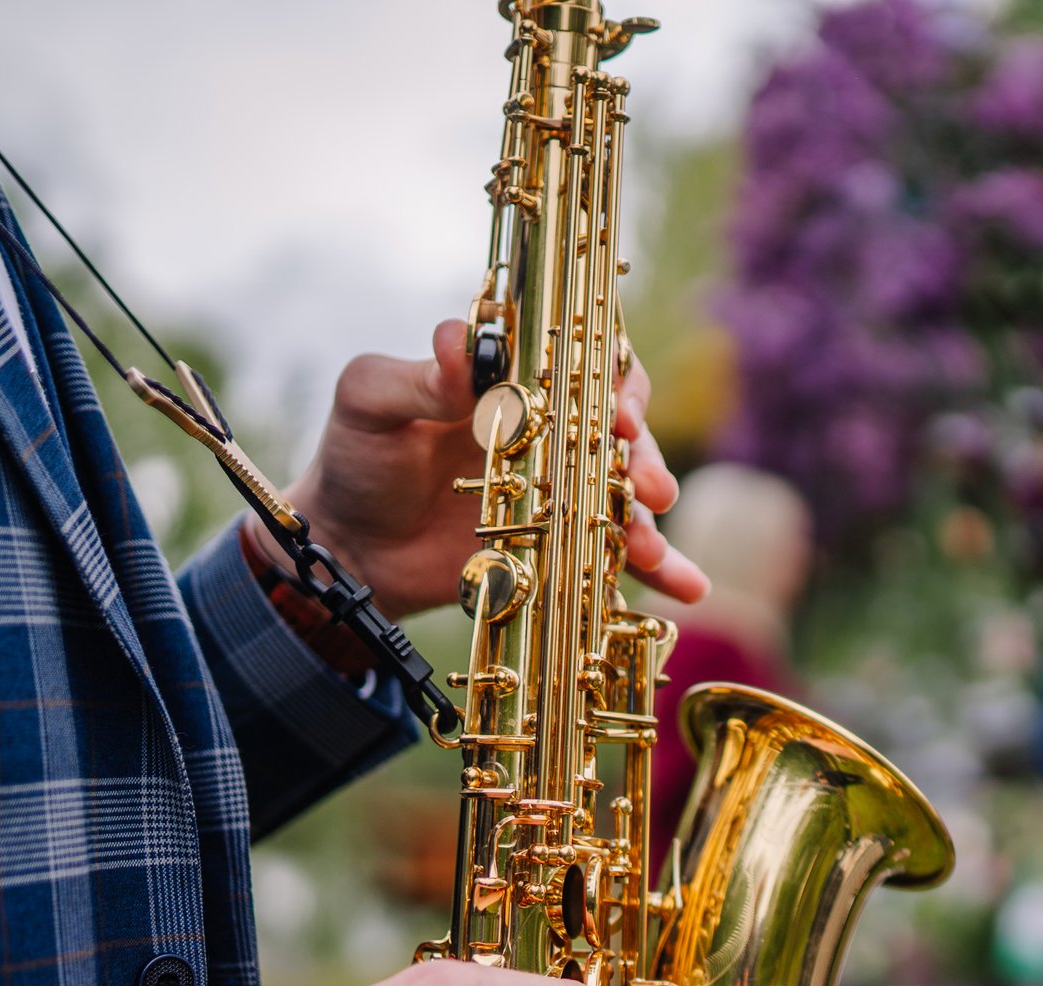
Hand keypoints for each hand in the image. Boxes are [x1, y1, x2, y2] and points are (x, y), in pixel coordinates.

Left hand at [246, 320, 704, 615]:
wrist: (352, 549)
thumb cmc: (357, 460)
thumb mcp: (370, 404)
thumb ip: (415, 376)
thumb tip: (457, 341)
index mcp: (512, 379)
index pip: (581, 362)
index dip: (614, 381)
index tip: (621, 414)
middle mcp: (549, 428)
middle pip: (620, 428)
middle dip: (644, 454)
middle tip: (647, 485)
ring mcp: (561, 489)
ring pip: (627, 492)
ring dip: (651, 515)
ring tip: (651, 543)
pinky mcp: (564, 543)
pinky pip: (620, 553)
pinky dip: (661, 569)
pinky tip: (689, 588)